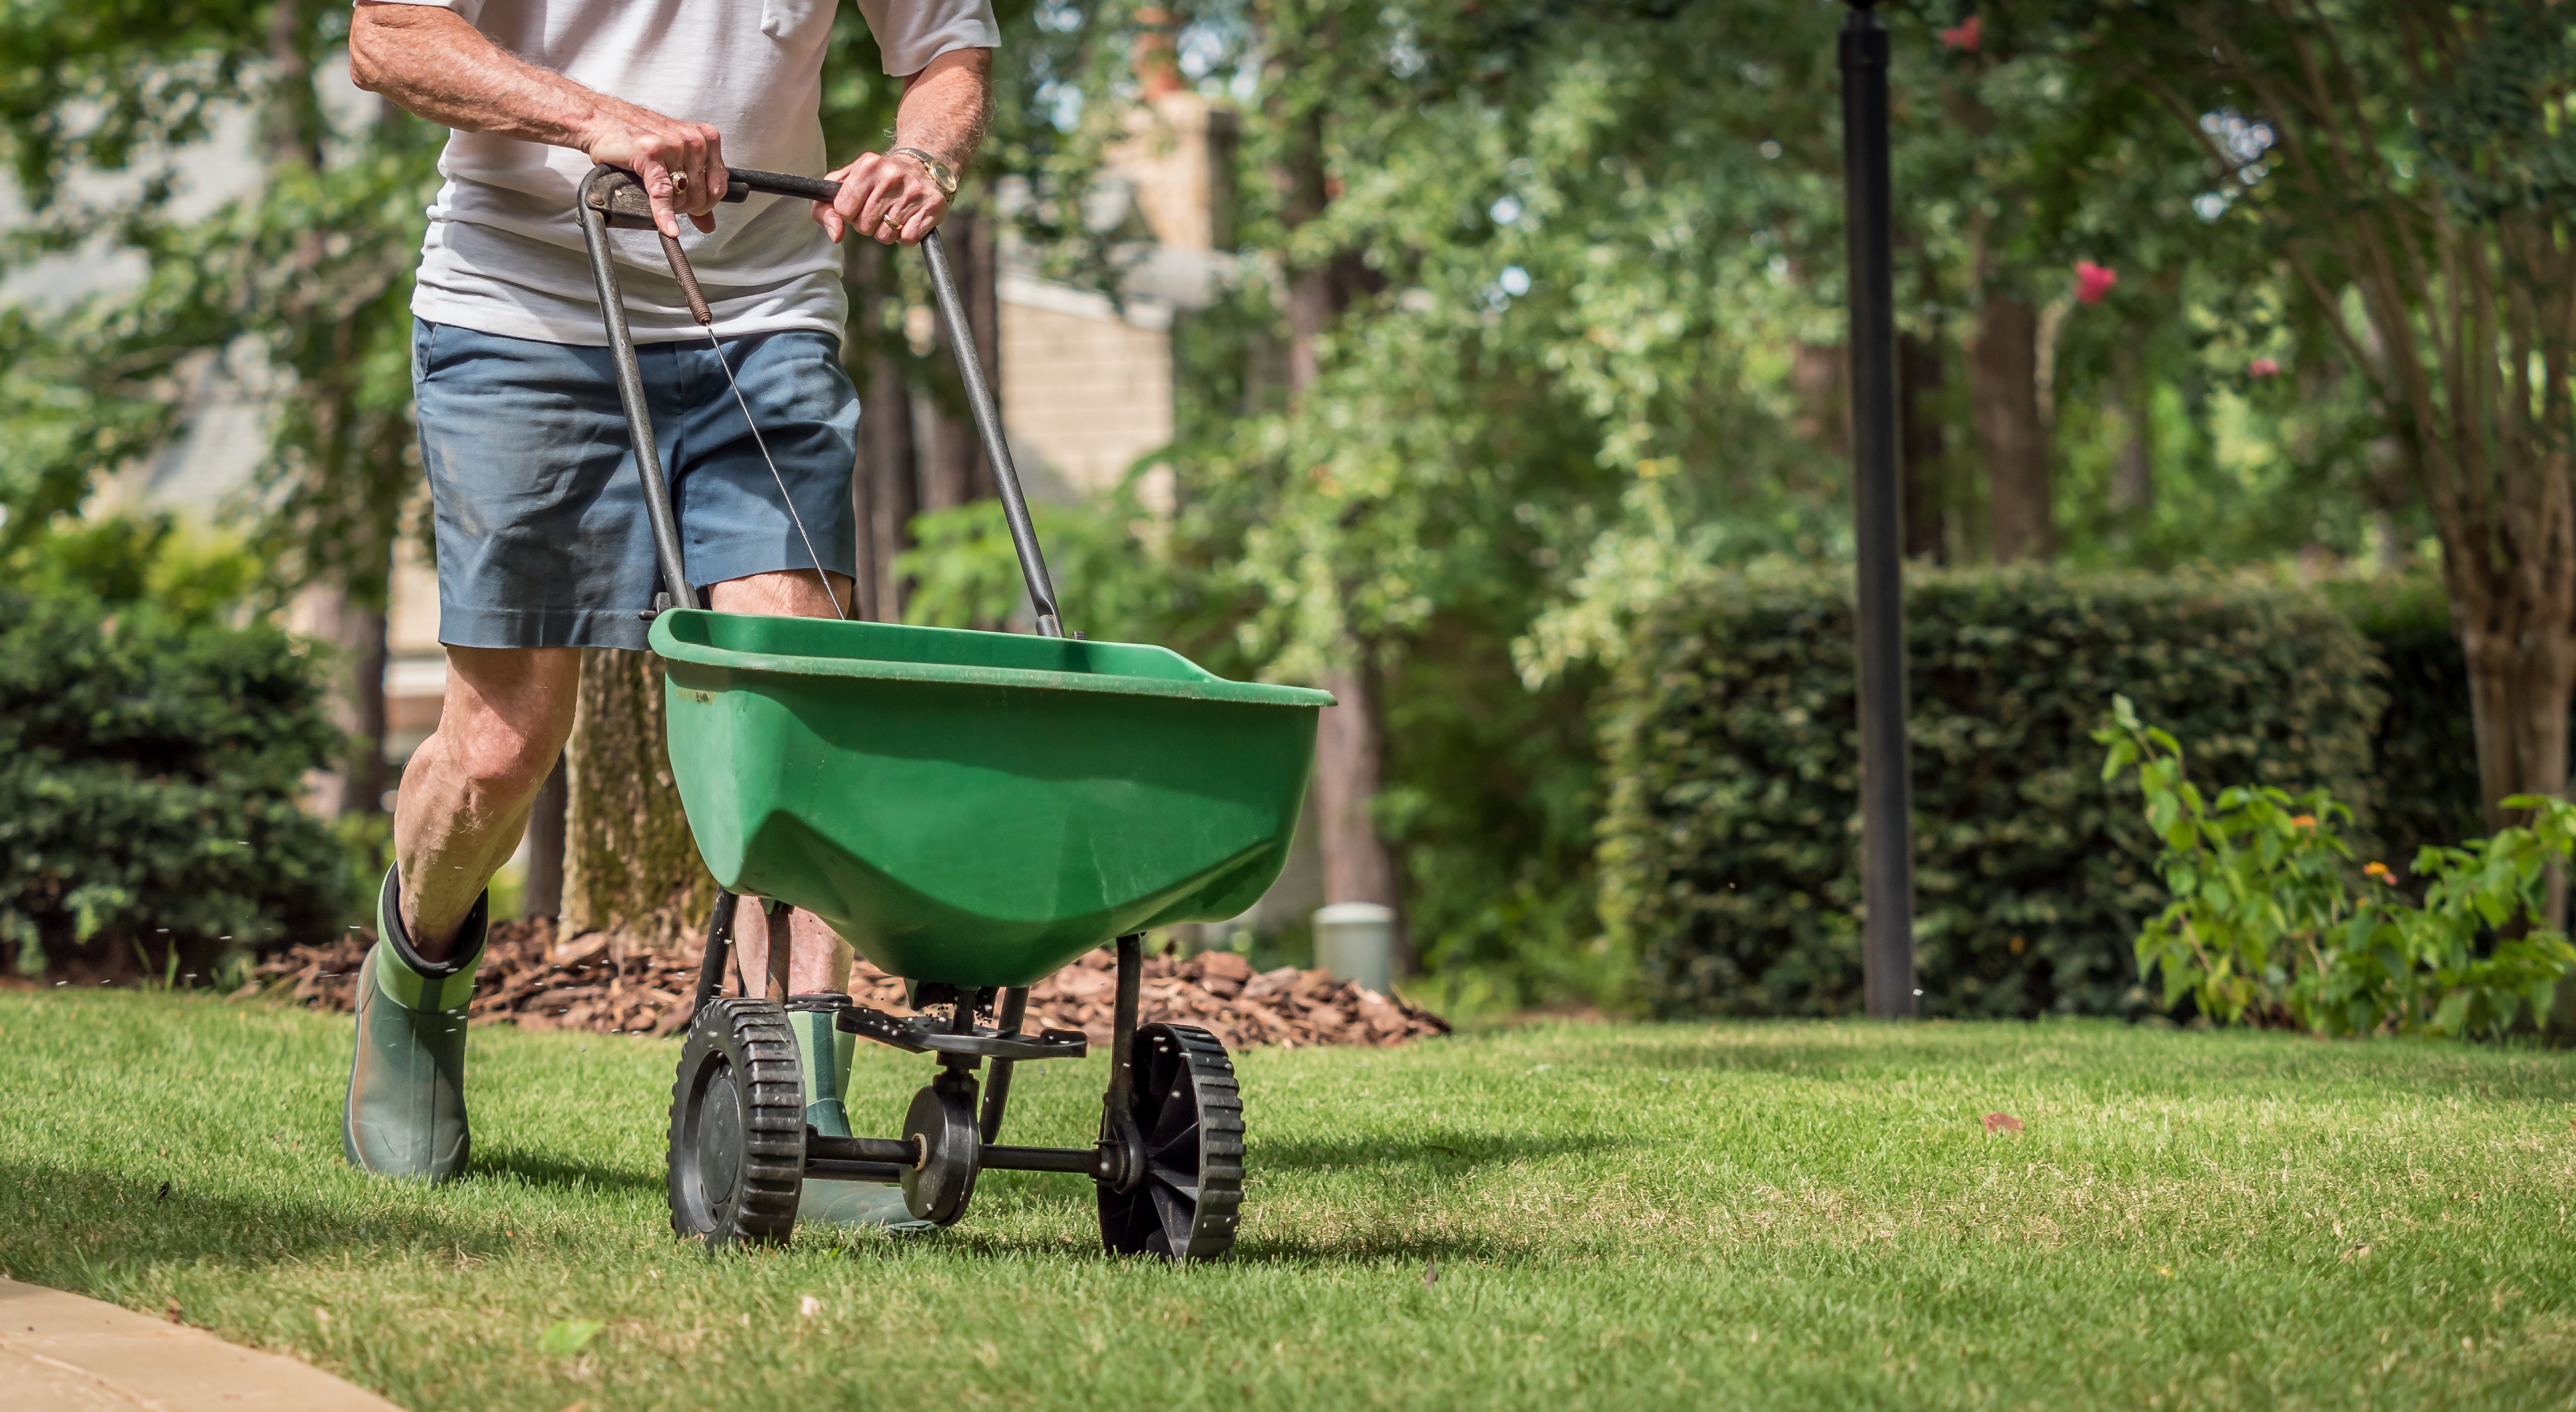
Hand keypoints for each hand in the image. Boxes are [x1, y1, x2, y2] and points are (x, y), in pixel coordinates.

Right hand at [584, 108, 725, 236]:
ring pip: (683, 197)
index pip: (718, 187)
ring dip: (670, 207)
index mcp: (705, 137)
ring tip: (654, 194)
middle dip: (685, 207)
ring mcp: (673, 145)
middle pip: (702, 196)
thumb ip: (695, 190)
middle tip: (667, 201)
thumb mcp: (674, 160)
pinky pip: (663, 194)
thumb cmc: (637, 139)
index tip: (690, 206)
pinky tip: (667, 228)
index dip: (705, 204)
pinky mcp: (651, 154)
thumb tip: (708, 224)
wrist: (600, 120)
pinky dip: (664, 215)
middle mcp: (694, 139)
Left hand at [812, 151, 951, 245]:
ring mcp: (914, 191)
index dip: (849, 212)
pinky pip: (907, 239)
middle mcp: (891, 176)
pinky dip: (905, 236)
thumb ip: (826, 208)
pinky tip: (909, 218)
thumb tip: (836, 235)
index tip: (860, 203)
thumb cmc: (876, 179)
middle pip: (864, 226)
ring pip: (885, 236)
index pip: (843, 210)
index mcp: (867, 165)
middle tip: (879, 208)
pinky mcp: (933, 206)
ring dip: (887, 231)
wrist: (922, 167)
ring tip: (894, 212)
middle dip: (868, 223)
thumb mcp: (846, 183)